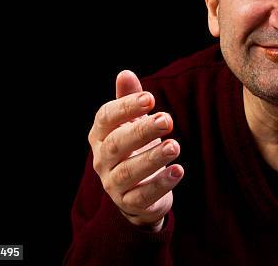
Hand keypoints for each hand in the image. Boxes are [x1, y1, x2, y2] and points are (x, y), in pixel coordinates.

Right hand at [88, 70, 183, 231]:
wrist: (137, 191)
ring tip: (175, 146)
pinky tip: (178, 171)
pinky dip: (160, 184)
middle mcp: (102, 160)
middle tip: (167, 120)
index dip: (126, 107)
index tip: (150, 98)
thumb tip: (125, 73)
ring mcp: (113, 184)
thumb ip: (129, 99)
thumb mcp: (131, 122)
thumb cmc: (134, 147)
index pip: (106, 118)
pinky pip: (143, 196)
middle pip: (116, 144)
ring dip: (152, 158)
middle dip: (141, 131)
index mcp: (100, 135)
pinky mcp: (130, 203)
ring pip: (128, 172)